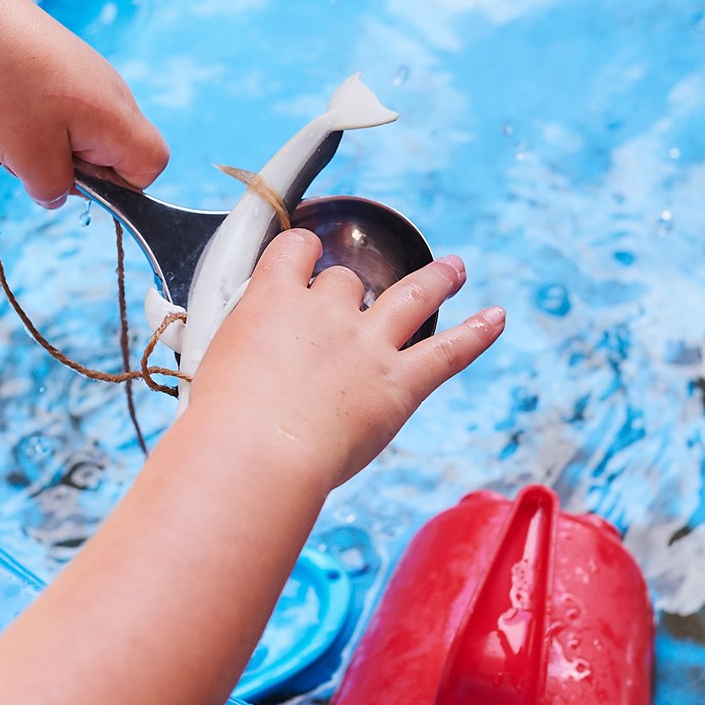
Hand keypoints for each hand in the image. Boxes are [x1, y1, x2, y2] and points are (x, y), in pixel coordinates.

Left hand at [0, 0, 166, 205]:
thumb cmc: (5, 88)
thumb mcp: (30, 159)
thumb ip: (53, 189)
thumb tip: (57, 193)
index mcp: (117, 117)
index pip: (150, 165)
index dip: (118, 188)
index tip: (73, 180)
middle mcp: (107, 93)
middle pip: (100, 152)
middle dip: (57, 165)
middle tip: (24, 156)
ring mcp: (78, 76)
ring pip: (62, 133)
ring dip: (24, 145)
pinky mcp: (49, 65)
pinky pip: (39, 110)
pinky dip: (10, 121)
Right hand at [185, 233, 505, 492]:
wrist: (256, 452)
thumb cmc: (218, 421)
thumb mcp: (209, 368)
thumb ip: (231, 355)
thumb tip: (232, 372)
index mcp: (273, 300)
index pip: (295, 252)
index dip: (303, 254)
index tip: (306, 259)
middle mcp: (325, 312)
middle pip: (347, 281)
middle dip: (350, 290)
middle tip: (354, 301)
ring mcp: (368, 344)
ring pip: (412, 295)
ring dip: (437, 279)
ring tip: (455, 269)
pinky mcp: (399, 383)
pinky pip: (447, 352)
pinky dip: (476, 335)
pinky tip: (496, 319)